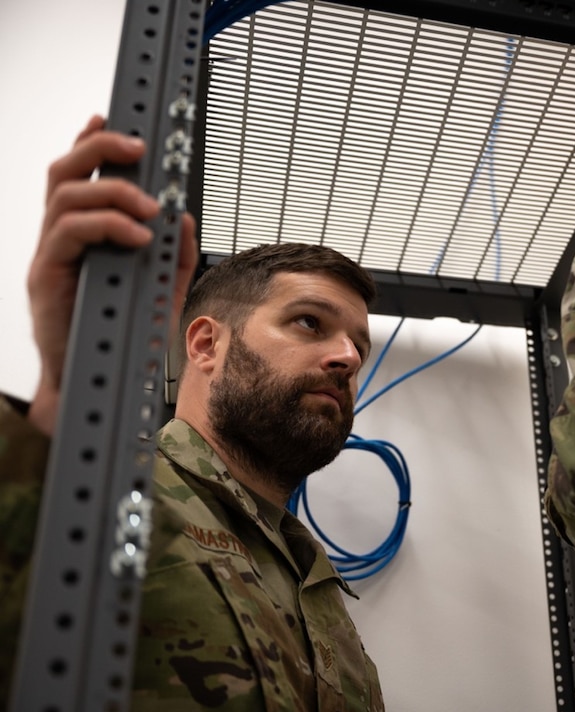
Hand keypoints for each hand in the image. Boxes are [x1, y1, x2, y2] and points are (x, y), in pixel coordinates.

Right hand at [26, 115, 198, 435]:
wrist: (97, 381)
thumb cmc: (123, 334)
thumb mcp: (161, 289)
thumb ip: (173, 255)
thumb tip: (182, 217)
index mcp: (84, 233)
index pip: (81, 175)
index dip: (93, 142)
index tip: (117, 120)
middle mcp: (62, 236)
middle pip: (65, 171)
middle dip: (100, 148)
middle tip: (140, 149)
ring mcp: (51, 254)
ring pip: (65, 195)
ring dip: (112, 190)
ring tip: (149, 208)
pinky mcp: (46, 275)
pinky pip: (67, 232)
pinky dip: (105, 225)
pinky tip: (136, 235)